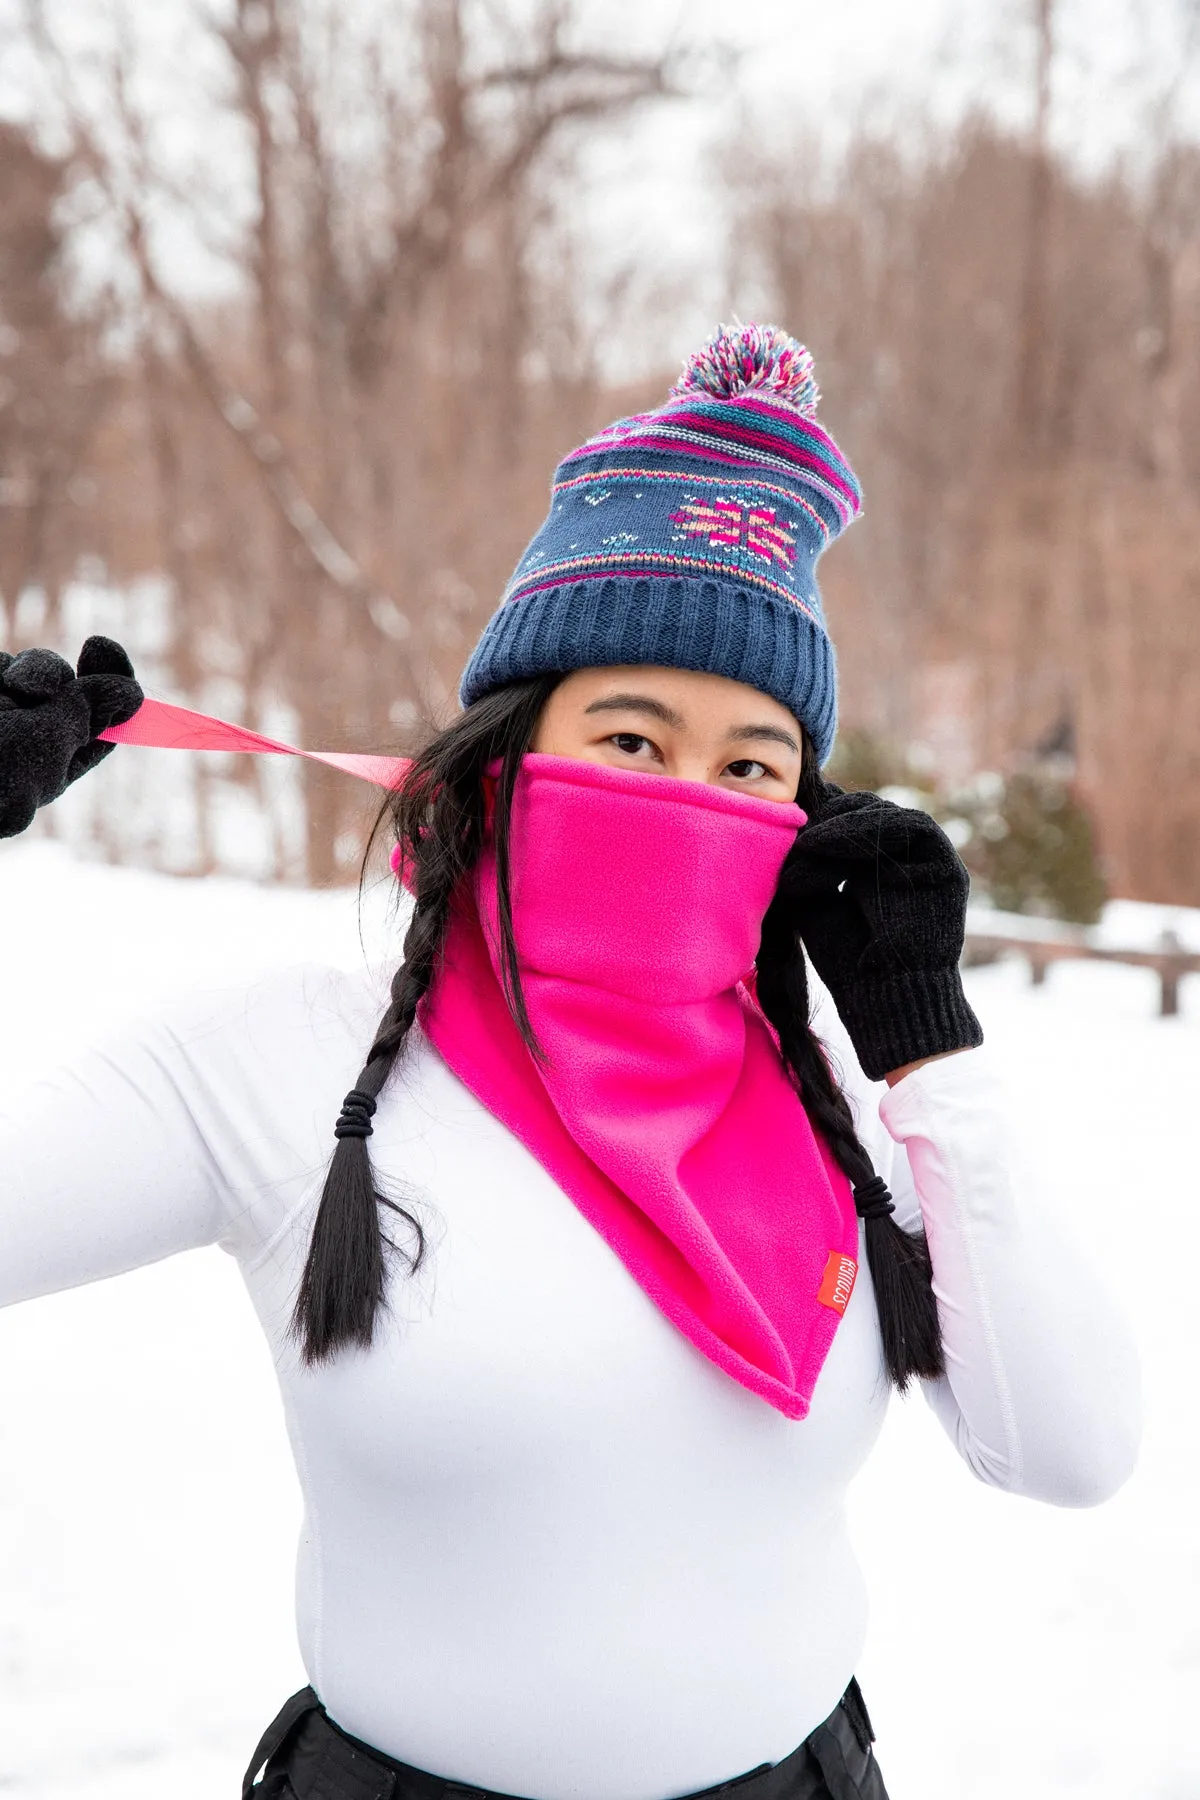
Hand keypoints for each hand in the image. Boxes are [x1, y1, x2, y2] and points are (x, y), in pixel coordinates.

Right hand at [0, 636, 142, 838]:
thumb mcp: (39, 752)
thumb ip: (81, 717)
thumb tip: (132, 693)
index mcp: (51, 769)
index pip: (101, 724)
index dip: (112, 686)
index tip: (104, 651)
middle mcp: (26, 741)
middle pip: (67, 689)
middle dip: (54, 678)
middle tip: (34, 685)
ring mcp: (1, 714)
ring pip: (32, 670)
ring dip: (25, 676)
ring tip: (1, 705)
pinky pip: (0, 665)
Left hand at [778, 780, 982, 1081]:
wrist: (885, 996)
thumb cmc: (845, 959)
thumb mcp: (813, 901)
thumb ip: (806, 861)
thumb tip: (789, 819)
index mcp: (870, 867)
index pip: (845, 822)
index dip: (817, 819)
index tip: (783, 823)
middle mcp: (900, 860)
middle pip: (863, 811)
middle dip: (827, 818)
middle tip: (797, 831)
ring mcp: (926, 861)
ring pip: (885, 814)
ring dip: (844, 822)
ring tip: (811, 840)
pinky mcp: (947, 866)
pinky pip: (914, 827)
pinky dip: (872, 827)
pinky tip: (834, 842)